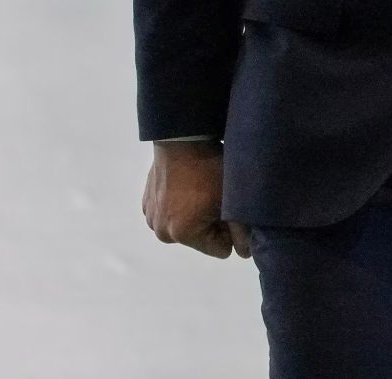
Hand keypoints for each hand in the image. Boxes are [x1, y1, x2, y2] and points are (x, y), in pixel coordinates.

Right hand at [142, 141, 246, 259]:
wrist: (181, 139)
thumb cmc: (210, 169)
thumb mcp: (231, 200)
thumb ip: (241, 231)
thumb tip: (245, 254)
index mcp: (181, 234)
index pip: (219, 249)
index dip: (231, 232)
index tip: (231, 210)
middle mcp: (161, 231)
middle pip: (200, 238)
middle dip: (212, 223)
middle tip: (218, 198)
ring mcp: (151, 217)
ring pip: (185, 226)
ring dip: (196, 214)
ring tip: (203, 190)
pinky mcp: (146, 203)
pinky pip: (171, 213)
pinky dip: (181, 205)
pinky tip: (188, 186)